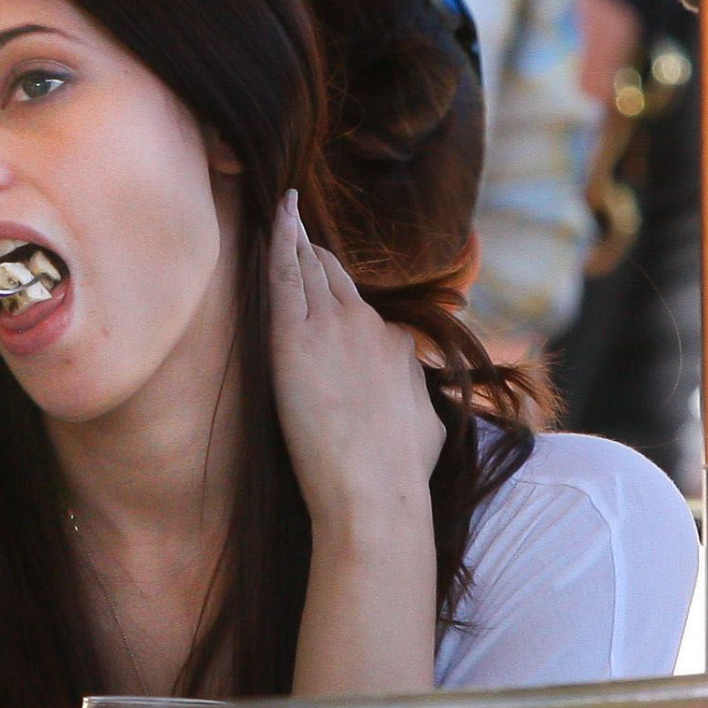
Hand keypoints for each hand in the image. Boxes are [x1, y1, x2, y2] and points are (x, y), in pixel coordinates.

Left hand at [267, 190, 444, 525]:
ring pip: (312, 268)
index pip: (369, 315)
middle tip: (299, 229)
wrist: (374, 491)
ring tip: (286, 215)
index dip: (347, 308)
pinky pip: (286, 275)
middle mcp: (368, 325)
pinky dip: (283, 240)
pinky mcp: (294, 338)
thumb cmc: (400, 473)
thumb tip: (419, 394)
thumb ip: (419, 396)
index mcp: (398, 344)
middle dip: (319, 254)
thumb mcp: (429, 423)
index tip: (329, 300)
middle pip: (338, 277)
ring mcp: (331, 327)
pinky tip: (278, 218)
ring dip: (298, 239)